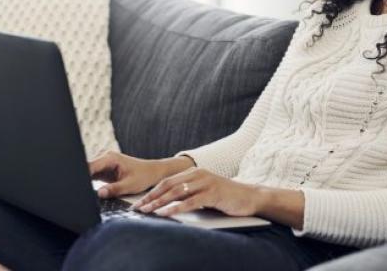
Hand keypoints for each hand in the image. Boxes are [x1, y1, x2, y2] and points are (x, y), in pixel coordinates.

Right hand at [89, 150, 165, 198]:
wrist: (153, 172)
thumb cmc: (144, 176)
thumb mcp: (130, 185)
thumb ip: (114, 189)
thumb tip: (99, 193)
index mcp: (110, 157)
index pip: (88, 166)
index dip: (82, 177)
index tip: (80, 188)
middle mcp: (105, 157)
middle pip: (85, 168)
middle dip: (83, 180)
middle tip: (85, 192)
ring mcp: (103, 163)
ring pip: (87, 173)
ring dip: (87, 182)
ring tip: (96, 188)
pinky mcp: (104, 169)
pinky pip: (92, 176)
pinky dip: (91, 183)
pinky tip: (96, 189)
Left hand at [129, 167, 260, 216]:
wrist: (248, 196)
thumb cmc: (225, 197)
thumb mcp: (203, 192)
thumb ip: (187, 194)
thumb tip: (165, 203)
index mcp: (193, 172)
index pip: (167, 181)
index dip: (151, 192)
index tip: (139, 203)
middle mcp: (198, 174)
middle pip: (168, 185)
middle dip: (151, 197)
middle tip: (138, 208)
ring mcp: (205, 182)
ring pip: (176, 192)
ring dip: (159, 202)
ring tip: (147, 211)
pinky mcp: (212, 193)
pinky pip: (189, 201)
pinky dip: (175, 208)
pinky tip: (165, 213)